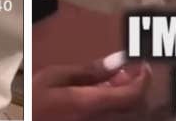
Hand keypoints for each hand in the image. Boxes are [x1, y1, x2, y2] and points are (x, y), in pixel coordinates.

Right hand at [34, 59, 152, 120]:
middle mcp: (100, 120)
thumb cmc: (32, 101)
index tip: (142, 64)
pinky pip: (115, 117)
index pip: (133, 94)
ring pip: (128, 114)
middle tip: (126, 71)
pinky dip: (116, 106)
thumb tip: (118, 60)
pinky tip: (103, 97)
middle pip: (136, 107)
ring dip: (127, 97)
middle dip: (137, 87)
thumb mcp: (54, 77)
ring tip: (113, 82)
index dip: (144, 79)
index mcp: (90, 104)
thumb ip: (89, 71)